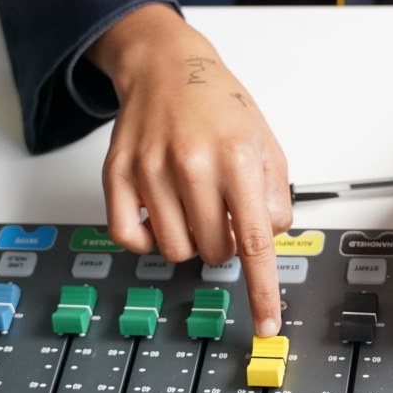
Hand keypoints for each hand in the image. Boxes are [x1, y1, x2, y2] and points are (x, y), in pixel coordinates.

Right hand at [87, 4, 291, 337]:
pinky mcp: (116, 174)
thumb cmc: (220, 106)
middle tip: (224, 212)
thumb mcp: (267, 144)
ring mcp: (149, 169)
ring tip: (194, 206)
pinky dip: (146, 237)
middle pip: (214, 252)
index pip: (255, 240)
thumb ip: (275, 197)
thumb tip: (264, 243)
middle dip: (225, 244)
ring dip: (189, 240)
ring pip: (174, 251)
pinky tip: (161, 212)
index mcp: (237, 156)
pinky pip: (129, 237)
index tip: (265, 324)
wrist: (167, 67)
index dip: (262, 290)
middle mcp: (192, 164)